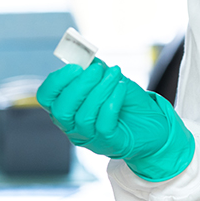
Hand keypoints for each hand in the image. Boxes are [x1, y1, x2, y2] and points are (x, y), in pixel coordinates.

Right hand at [36, 58, 193, 181]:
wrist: (153, 124)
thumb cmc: (127, 102)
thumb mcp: (109, 80)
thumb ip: (94, 69)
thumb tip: (85, 56)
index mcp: (67, 108)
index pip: (46, 97)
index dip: (57, 80)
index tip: (76, 65)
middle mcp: (72, 127)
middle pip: (61, 110)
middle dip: (79, 86)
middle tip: (98, 69)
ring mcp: (90, 138)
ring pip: (84, 116)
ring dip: (100, 90)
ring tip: (115, 74)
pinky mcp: (109, 144)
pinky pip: (104, 123)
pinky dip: (112, 101)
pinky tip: (122, 87)